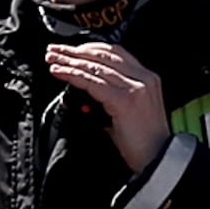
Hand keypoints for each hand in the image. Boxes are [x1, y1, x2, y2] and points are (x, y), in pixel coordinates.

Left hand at [42, 40, 171, 172]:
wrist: (158, 160)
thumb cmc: (143, 142)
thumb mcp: (129, 112)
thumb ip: (110, 98)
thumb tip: (84, 95)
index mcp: (147, 78)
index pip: (115, 53)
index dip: (90, 48)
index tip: (70, 50)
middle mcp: (144, 78)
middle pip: (103, 55)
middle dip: (75, 51)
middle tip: (54, 50)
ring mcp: (135, 88)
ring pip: (95, 67)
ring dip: (69, 61)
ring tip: (52, 59)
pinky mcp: (124, 101)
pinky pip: (91, 82)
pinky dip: (72, 75)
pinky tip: (58, 72)